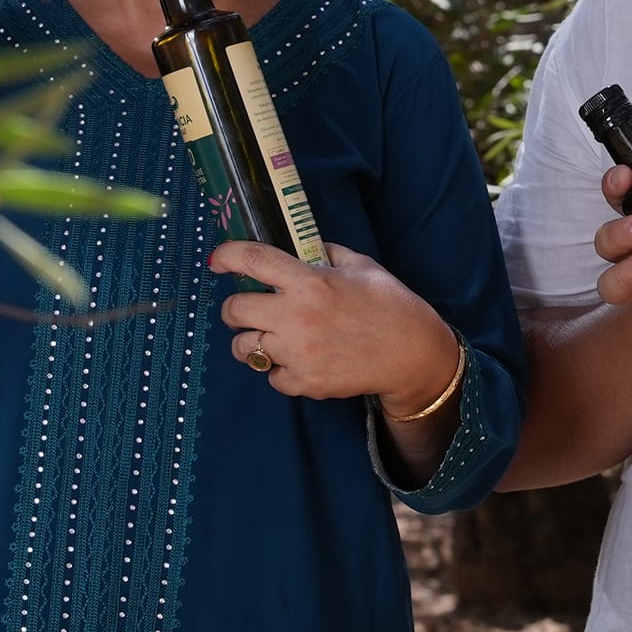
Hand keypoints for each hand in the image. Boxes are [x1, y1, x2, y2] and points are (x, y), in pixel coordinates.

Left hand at [211, 240, 459, 416]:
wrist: (413, 353)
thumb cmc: (390, 304)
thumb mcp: (360, 265)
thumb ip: (324, 253)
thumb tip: (298, 249)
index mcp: (309, 281)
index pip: (252, 260)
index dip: (226, 256)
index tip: (218, 260)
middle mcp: (296, 316)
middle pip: (235, 309)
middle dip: (236, 307)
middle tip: (250, 307)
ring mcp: (298, 353)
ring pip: (244, 348)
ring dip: (251, 341)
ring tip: (271, 338)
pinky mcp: (304, 383)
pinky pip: (271, 376)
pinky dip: (279, 369)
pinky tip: (298, 360)